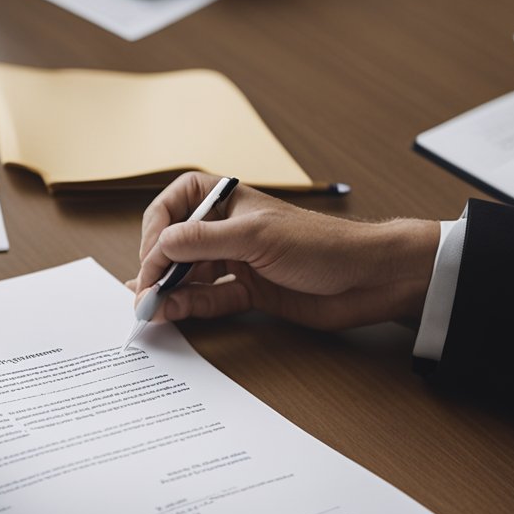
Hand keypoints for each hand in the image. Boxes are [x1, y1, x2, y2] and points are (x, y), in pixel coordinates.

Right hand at [131, 172, 440, 329]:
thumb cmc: (322, 243)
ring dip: (168, 291)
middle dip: (156, 268)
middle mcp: (227, 228)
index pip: (173, 206)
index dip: (156, 232)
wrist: (369, 278)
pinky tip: (172, 313)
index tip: (152, 258)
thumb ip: (202, 241)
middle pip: (175, 245)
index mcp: (227, 200)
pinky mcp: (249, 291)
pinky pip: (209, 299)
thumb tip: (159, 247)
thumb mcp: (254, 236)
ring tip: (150, 309)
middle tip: (143, 292)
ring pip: (189, 275)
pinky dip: (188, 307)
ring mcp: (237, 261)